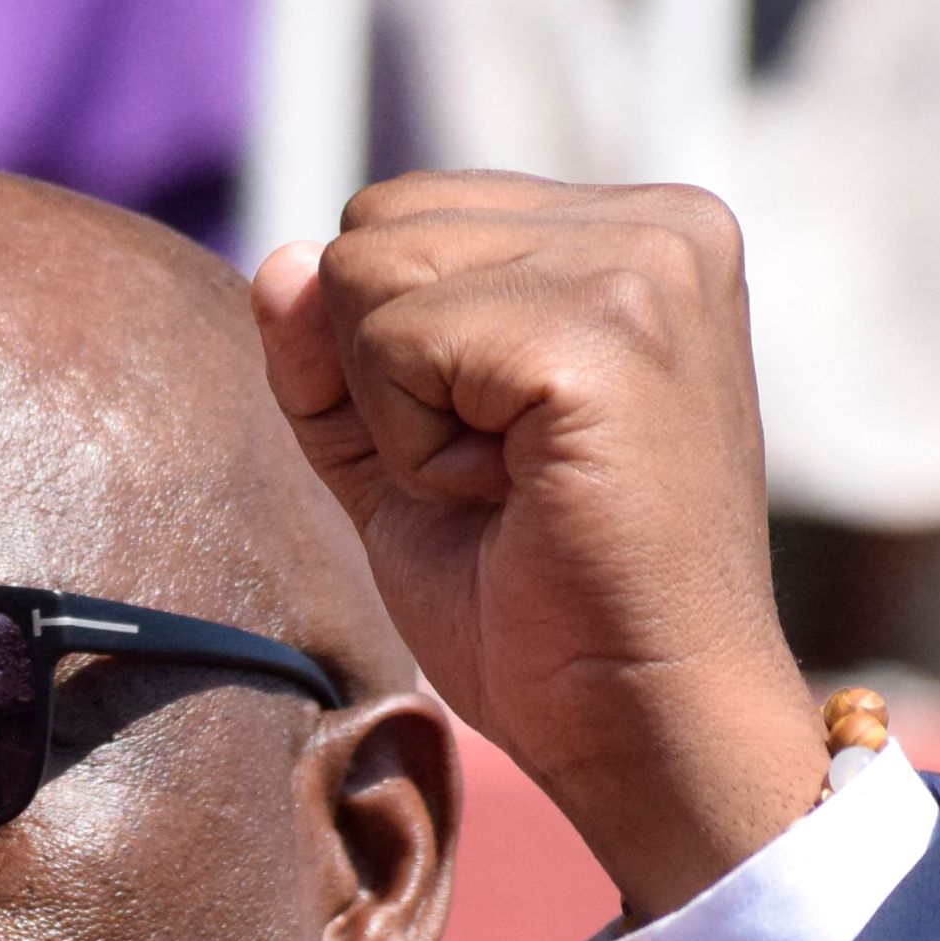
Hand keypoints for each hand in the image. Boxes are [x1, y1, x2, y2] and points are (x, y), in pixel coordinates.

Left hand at [255, 174, 830, 919]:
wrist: (641, 724)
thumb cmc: (544, 613)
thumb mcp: (406, 457)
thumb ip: (338, 356)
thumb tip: (277, 261)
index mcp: (638, 233)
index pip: (400, 216)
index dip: (394, 360)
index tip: (503, 455)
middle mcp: (662, 225)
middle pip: (375, 228)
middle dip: (389, 376)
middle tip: (504, 479)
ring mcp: (643, 265)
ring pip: (369, 273)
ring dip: (402, 415)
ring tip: (512, 487)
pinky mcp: (604, 327)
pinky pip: (393, 341)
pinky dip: (416, 448)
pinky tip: (512, 499)